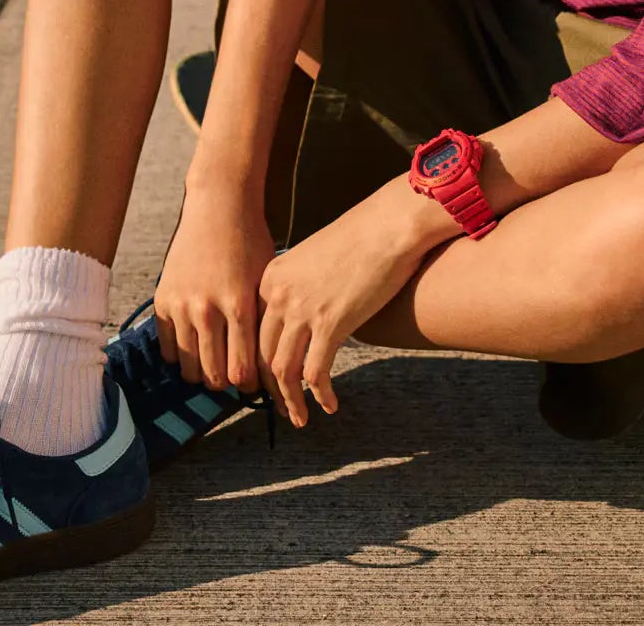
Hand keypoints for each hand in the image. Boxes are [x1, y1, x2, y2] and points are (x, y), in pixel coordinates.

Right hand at [154, 179, 272, 393]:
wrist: (219, 208)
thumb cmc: (250, 244)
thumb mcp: (265, 283)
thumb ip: (262, 324)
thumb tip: (266, 369)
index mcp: (239, 306)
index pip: (241, 372)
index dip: (248, 385)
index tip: (252, 382)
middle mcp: (207, 309)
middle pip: (213, 376)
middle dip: (226, 382)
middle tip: (232, 375)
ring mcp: (181, 305)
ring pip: (188, 369)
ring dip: (202, 372)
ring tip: (214, 363)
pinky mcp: (162, 300)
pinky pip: (168, 349)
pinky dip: (181, 355)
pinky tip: (196, 344)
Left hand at [256, 192, 430, 427]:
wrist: (390, 225)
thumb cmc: (362, 237)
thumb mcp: (316, 258)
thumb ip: (301, 288)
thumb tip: (305, 322)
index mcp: (272, 277)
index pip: (253, 331)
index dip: (258, 362)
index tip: (267, 382)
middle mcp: (280, 294)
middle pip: (262, 355)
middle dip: (270, 388)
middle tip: (282, 407)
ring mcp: (303, 310)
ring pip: (283, 371)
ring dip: (290, 401)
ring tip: (300, 418)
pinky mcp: (331, 324)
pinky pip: (315, 373)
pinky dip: (319, 395)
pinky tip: (330, 405)